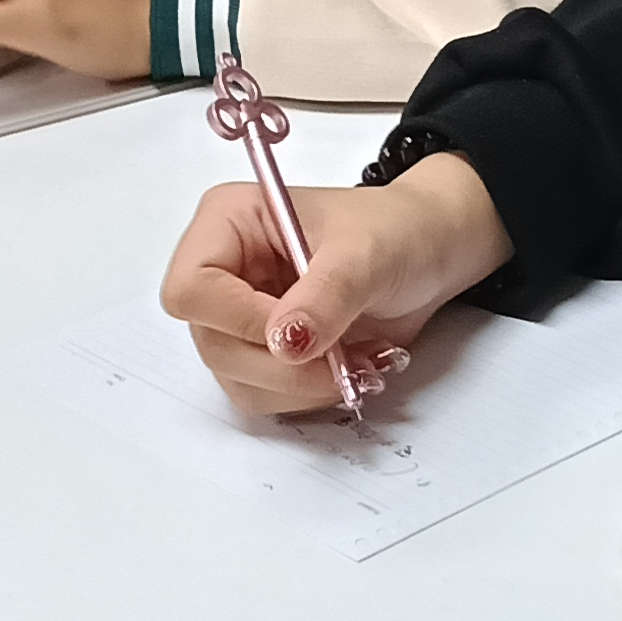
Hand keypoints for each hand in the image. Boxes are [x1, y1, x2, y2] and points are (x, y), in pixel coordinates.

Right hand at [160, 153, 511, 415]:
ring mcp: (241, 317)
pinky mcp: (264, 354)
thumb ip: (324, 295)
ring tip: (359, 359)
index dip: (239, 320)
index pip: (191, 288)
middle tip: (344, 359)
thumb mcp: (364, 253)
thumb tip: (286, 342)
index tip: (300, 332)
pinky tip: (350, 366)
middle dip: (283, 365)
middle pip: (214, 344)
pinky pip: (266, 396)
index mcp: (226, 223)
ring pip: (238, 380)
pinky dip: (310, 394)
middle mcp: (224, 272)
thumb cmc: (396, 231)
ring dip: (302, 385)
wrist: (430, 253)